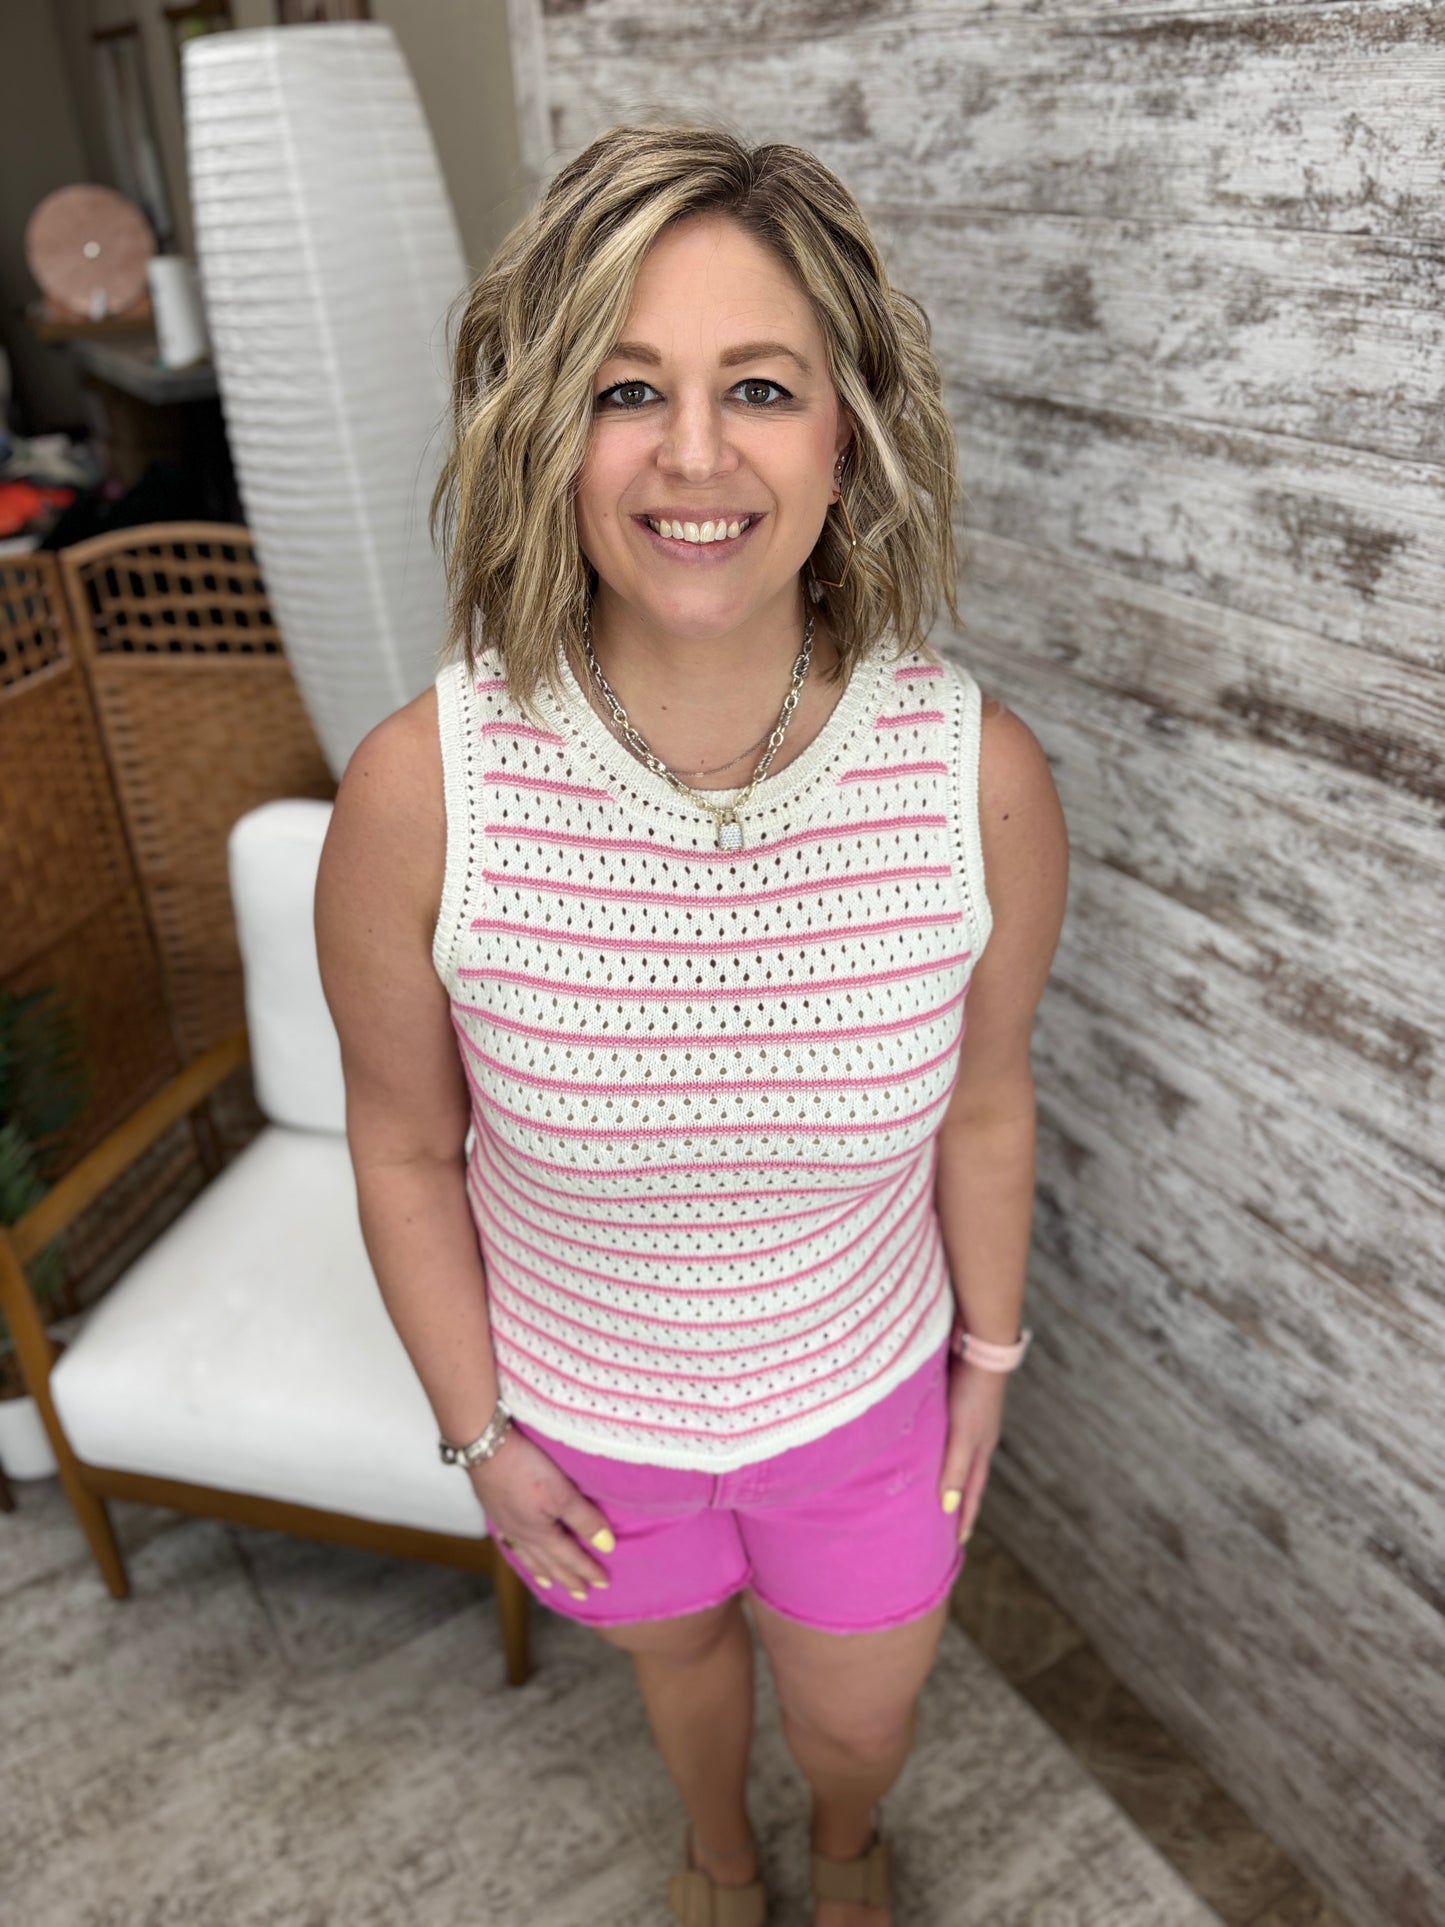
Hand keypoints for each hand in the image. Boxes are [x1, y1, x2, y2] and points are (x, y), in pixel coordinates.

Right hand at [467, 1428, 614, 1597]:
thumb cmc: (525, 1466)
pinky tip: (519, 1549)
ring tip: (549, 1582)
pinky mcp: (494, 1509)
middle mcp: (521, 1533)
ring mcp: (505, 1522)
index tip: (603, 1583)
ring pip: (527, 1554)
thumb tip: (606, 1547)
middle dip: (567, 1577)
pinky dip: (519, 1553)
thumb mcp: (561, 1491)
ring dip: (541, 1570)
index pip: (570, 1557)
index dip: (588, 1569)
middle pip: (549, 1561)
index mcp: (540, 1532)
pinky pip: (510, 1542)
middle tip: (581, 1594)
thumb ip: (584, 1519)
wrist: (484, 1446)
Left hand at [939, 1358, 1008, 1542]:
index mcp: (980, 1448)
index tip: (958, 1542)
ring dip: (941, 1471)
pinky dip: (932, 1445)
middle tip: (940, 1522)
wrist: (980, 1341)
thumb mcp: (965, 1433)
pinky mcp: (951, 1397)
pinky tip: (917, 1442)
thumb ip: (955, 1468)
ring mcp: (964, 1416)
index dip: (964, 1515)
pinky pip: (940, 1431)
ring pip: (950, 1453)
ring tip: (924, 1487)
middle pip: (962, 1474)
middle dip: (953, 1498)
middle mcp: (974, 1435)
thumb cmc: (974, 1390)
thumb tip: (946, 1508)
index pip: (971, 1490)